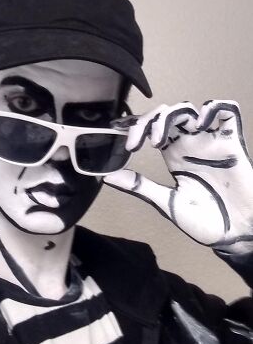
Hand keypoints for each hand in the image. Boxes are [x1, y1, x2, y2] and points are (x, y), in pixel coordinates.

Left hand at [104, 100, 252, 252]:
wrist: (235, 235)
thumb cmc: (205, 221)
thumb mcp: (165, 202)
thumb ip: (140, 186)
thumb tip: (107, 176)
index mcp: (173, 155)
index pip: (151, 127)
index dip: (136, 127)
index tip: (125, 143)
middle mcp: (190, 144)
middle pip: (167, 114)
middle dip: (148, 121)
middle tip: (137, 144)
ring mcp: (210, 142)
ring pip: (189, 110)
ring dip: (170, 117)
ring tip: (158, 142)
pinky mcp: (232, 143)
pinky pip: (228, 112)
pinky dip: (213, 108)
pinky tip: (199, 122)